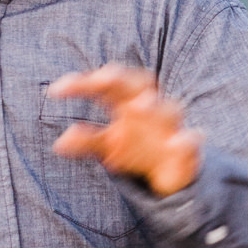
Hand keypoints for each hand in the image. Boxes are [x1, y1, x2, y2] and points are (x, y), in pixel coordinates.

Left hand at [47, 65, 201, 198]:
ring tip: (138, 107)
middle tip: (103, 78)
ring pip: (169, 108)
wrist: (172, 169)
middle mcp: (151, 106)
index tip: (55, 91)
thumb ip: (86, 140)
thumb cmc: (136, 145)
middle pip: (140, 82)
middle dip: (122, 78)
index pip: (107, 82)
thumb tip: (58, 143)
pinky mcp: (187, 147)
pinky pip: (191, 140)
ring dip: (155, 105)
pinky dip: (186, 140)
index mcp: (128, 99)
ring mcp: (170, 125)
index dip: (83, 82)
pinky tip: (177, 142)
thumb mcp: (108, 143)